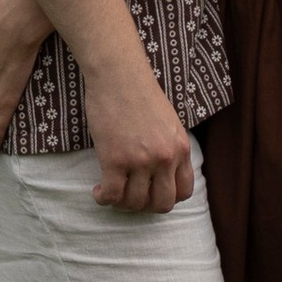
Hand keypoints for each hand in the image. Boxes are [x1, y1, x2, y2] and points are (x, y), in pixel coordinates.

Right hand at [82, 52, 194, 215]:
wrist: (118, 74)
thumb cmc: (139, 92)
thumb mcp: (169, 121)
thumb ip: (170, 146)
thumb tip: (163, 170)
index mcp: (180, 148)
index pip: (183, 192)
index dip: (166, 198)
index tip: (150, 193)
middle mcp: (164, 158)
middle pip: (161, 204)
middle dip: (144, 207)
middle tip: (130, 197)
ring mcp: (140, 160)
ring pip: (134, 203)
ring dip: (121, 203)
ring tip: (111, 192)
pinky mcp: (114, 159)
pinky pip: (111, 195)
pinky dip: (103, 199)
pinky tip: (98, 191)